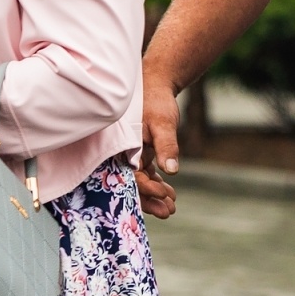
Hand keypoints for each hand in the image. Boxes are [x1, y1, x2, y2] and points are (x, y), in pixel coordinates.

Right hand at [137, 62, 181, 218]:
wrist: (156, 83)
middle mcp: (122, 152)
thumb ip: (167, 146)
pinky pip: (145, 172)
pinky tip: (169, 193)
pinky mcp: (139, 151)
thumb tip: (172, 170)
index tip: (164, 195)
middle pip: (133, 184)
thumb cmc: (156, 101)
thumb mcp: (163, 123)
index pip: (131, 177)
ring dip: (155, 194)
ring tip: (172, 207)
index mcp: (122, 147)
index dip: (146, 190)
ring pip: (140, 180)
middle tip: (169, 212)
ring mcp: (130, 153)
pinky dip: (156, 182)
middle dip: (150, 200)